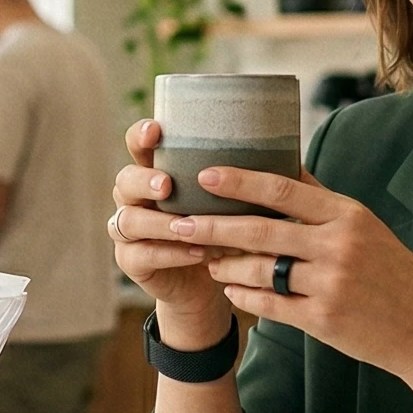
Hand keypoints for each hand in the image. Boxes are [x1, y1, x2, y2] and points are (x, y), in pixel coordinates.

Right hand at [109, 119, 231, 346]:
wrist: (211, 282)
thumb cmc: (225, 232)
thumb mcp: (235, 203)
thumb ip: (247, 179)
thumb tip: (288, 153)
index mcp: (156, 172)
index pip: (138, 146)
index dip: (141, 136)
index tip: (156, 130)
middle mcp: (136, 198)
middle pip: (124, 180)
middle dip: (144, 181)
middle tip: (167, 185)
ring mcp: (130, 231)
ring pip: (128, 220)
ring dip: (156, 222)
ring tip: (183, 225)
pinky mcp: (132, 261)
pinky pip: (141, 254)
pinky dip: (169, 253)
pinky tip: (195, 253)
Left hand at [169, 166, 412, 401]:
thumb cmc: (396, 275)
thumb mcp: (368, 228)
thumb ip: (324, 202)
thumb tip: (285, 165)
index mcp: (348, 216)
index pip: (284, 189)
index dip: (240, 181)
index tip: (205, 174)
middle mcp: (338, 246)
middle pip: (261, 230)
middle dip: (213, 225)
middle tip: (178, 221)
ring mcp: (329, 284)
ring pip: (259, 269)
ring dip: (225, 263)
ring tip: (205, 258)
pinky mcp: (322, 320)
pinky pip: (269, 304)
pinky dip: (244, 295)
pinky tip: (230, 289)